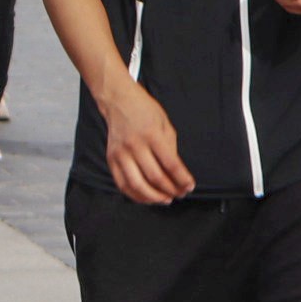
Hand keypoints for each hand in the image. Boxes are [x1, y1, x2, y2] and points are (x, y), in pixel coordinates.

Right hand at [99, 82, 193, 203]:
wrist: (119, 101)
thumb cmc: (145, 111)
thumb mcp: (166, 126)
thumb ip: (170, 150)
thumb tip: (176, 175)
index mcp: (152, 135)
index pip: (171, 165)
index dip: (182, 179)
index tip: (189, 186)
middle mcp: (134, 145)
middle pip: (155, 177)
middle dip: (171, 190)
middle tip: (180, 194)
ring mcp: (120, 153)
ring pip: (137, 185)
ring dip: (154, 197)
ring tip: (165, 199)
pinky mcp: (111, 159)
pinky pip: (122, 184)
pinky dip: (135, 195)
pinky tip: (147, 197)